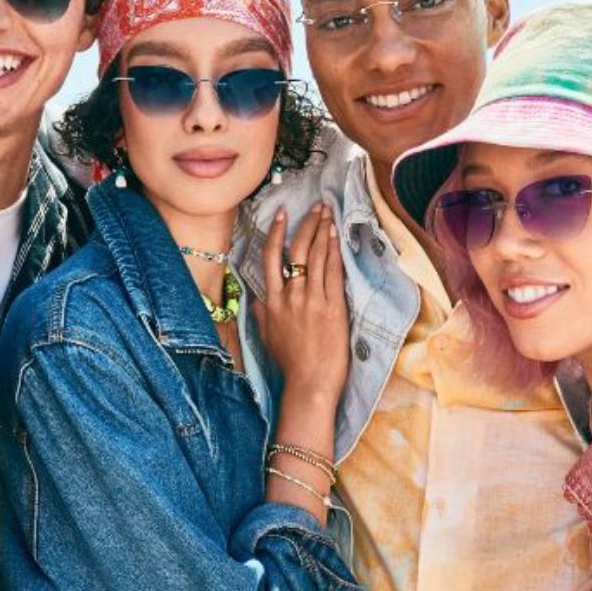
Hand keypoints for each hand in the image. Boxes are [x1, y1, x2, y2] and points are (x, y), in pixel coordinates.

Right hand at [253, 202, 348, 404]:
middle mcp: (289, 296)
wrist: (309, 383)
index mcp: (271, 302)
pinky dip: (333, 251)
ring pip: (316, 256)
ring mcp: (311, 300)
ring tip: (327, 214)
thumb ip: (261, 313)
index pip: (271, 258)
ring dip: (322, 232)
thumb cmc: (289, 363)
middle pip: (297, 250)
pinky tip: (335, 237)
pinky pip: (332, 272)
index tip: (282, 215)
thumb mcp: (266, 336)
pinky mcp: (332, 307)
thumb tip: (256, 299)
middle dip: (306, 224)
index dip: (276, 233)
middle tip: (316, 207)